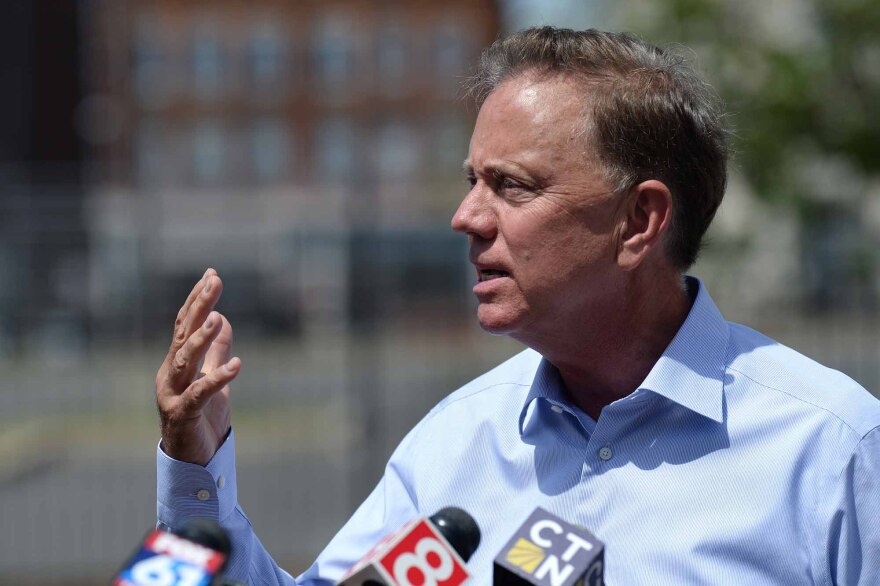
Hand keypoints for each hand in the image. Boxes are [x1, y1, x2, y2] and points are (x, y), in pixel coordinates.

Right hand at [155, 268, 241, 464]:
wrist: (192, 463)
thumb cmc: (201, 419)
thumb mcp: (214, 379)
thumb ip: (216, 351)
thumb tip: (224, 318)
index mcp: (177, 364)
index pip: (185, 324)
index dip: (197, 299)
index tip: (211, 274)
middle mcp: (170, 375)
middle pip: (183, 334)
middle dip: (199, 307)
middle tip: (213, 282)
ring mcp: (173, 395)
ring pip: (184, 361)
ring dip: (200, 339)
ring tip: (217, 317)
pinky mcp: (184, 416)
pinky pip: (201, 394)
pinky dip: (218, 378)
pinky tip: (236, 365)